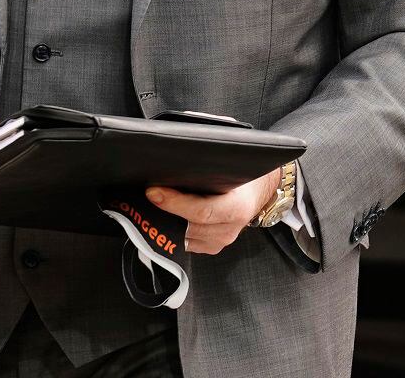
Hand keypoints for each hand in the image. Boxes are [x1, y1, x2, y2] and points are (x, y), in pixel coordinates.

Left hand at [143, 166, 281, 255]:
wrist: (259, 191)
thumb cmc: (246, 176)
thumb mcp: (232, 166)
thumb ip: (209, 166)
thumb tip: (177, 158)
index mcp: (236, 209)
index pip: (200, 211)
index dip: (174, 203)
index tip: (153, 192)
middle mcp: (228, 230)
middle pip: (187, 226)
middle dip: (163, 211)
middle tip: (144, 196)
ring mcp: (219, 241)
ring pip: (183, 237)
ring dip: (165, 221)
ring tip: (149, 204)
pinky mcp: (211, 246)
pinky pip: (186, 242)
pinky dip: (172, 229)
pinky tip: (163, 215)